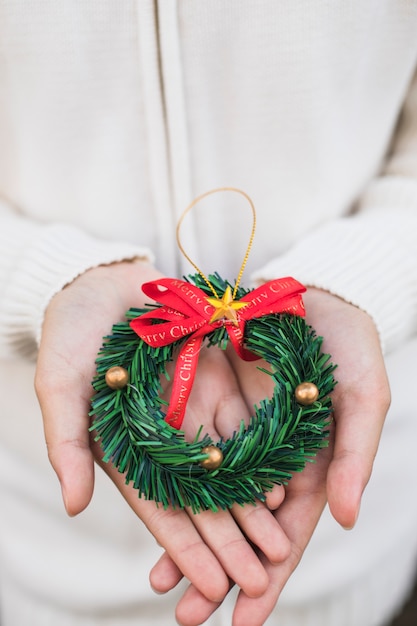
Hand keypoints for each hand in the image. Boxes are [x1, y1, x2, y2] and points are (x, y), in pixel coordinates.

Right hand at [34, 261, 289, 606]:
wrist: (101, 282)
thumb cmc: (72, 333)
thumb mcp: (60, 385)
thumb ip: (69, 442)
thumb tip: (72, 505)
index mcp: (125, 449)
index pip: (158, 509)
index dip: (185, 548)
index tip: (212, 585)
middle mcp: (162, 438)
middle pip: (200, 499)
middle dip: (229, 541)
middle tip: (259, 579)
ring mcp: (190, 411)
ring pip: (228, 469)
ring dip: (252, 508)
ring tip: (279, 546)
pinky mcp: (212, 383)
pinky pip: (241, 423)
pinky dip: (261, 454)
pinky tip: (283, 483)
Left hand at [155, 287, 389, 625]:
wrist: (312, 292)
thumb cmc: (348, 345)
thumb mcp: (362, 396)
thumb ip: (355, 455)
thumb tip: (348, 519)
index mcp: (313, 467)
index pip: (289, 535)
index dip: (270, 577)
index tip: (246, 619)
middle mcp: (273, 461)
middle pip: (243, 528)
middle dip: (219, 573)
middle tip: (188, 617)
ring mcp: (241, 436)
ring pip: (212, 499)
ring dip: (189, 540)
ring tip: (159, 583)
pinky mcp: (214, 408)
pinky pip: (191, 452)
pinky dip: (176, 484)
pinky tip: (154, 512)